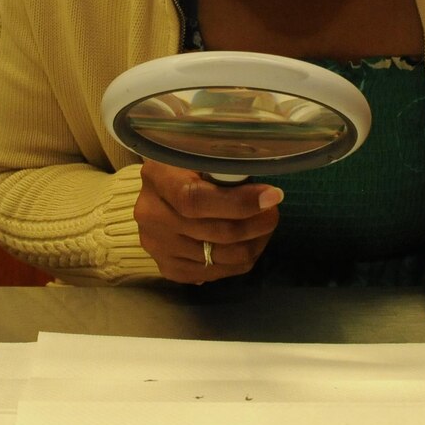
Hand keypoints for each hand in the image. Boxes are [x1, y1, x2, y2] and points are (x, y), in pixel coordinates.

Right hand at [134, 160, 282, 282]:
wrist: (160, 187)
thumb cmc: (188, 162)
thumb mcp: (201, 150)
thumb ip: (226, 163)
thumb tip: (264, 189)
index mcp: (157, 177)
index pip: (195, 199)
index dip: (238, 203)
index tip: (272, 196)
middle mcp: (151, 216)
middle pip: (213, 233)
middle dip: (255, 225)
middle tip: (273, 211)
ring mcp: (157, 246)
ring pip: (218, 259)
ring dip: (253, 244)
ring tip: (264, 226)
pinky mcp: (168, 267)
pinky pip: (213, 274)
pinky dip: (238, 262)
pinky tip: (247, 243)